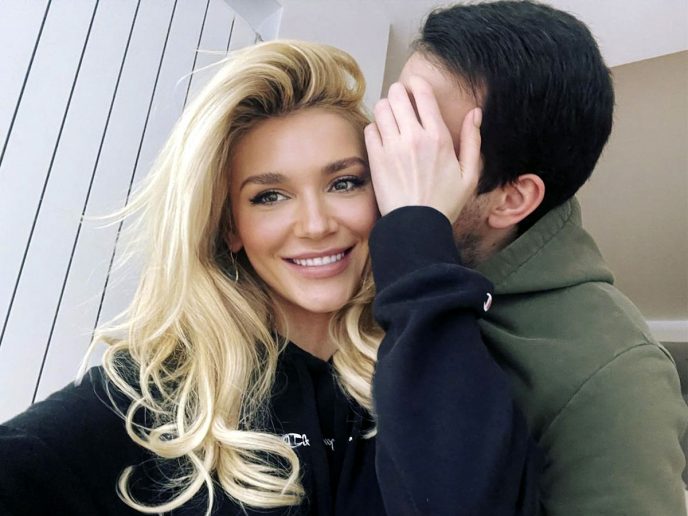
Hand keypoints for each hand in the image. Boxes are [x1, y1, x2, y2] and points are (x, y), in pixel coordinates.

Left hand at [364, 76, 481, 222]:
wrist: (417, 227)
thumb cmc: (444, 204)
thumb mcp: (469, 174)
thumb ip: (473, 140)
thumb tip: (475, 113)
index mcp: (439, 138)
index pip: (423, 93)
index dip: (417, 84)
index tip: (415, 88)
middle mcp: (414, 138)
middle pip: (397, 94)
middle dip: (399, 93)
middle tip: (401, 101)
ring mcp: (392, 147)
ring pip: (381, 108)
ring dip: (386, 108)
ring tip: (391, 118)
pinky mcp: (376, 159)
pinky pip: (370, 128)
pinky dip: (375, 128)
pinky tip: (383, 137)